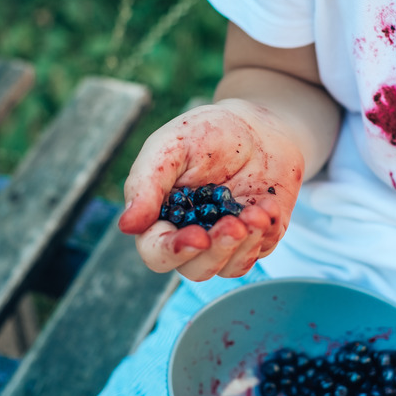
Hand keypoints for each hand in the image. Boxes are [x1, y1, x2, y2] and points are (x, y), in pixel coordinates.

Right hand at [118, 99, 304, 280]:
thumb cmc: (206, 132)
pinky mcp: (255, 238)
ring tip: (257, 211)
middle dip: (218, 250)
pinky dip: (265, 232)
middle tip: (235, 224)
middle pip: (195, 269)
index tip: (198, 237)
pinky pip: (259, 252)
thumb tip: (126, 225)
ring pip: (229, 267)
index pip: (156, 252)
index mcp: (160, 217)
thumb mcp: (170, 145)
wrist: (257, 126)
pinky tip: (268, 204)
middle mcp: (190, 235)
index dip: (174, 251)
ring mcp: (225, 240)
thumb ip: (146, 183)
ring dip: (245, 244)